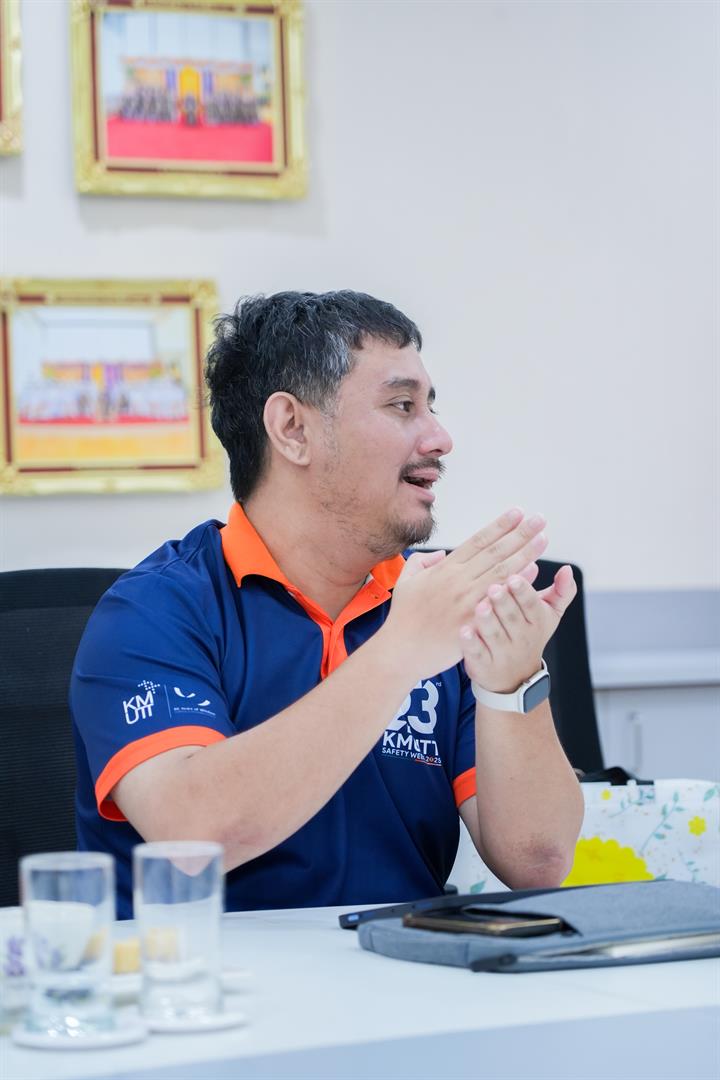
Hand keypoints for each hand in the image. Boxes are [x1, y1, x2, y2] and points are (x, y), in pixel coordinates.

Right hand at [381, 508, 548, 680]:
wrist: (401, 650)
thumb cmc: (404, 617)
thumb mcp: (406, 580)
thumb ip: (423, 562)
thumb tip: (442, 553)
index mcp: (444, 569)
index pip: (478, 541)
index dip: (499, 526)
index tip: (517, 513)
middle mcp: (457, 580)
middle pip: (496, 552)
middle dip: (520, 533)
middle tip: (539, 519)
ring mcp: (466, 600)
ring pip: (502, 572)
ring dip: (525, 553)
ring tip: (542, 539)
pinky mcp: (473, 621)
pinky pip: (500, 598)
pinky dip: (517, 584)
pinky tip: (533, 572)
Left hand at [460, 566, 576, 692]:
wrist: (515, 678)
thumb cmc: (529, 634)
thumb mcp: (549, 615)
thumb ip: (561, 591)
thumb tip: (567, 568)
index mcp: (536, 622)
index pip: (531, 605)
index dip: (523, 592)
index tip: (514, 577)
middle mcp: (521, 638)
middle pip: (512, 618)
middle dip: (504, 603)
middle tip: (493, 588)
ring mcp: (502, 653)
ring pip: (494, 635)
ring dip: (487, 621)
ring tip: (480, 606)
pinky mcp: (484, 664)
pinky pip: (478, 653)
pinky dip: (471, 643)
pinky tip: (464, 631)